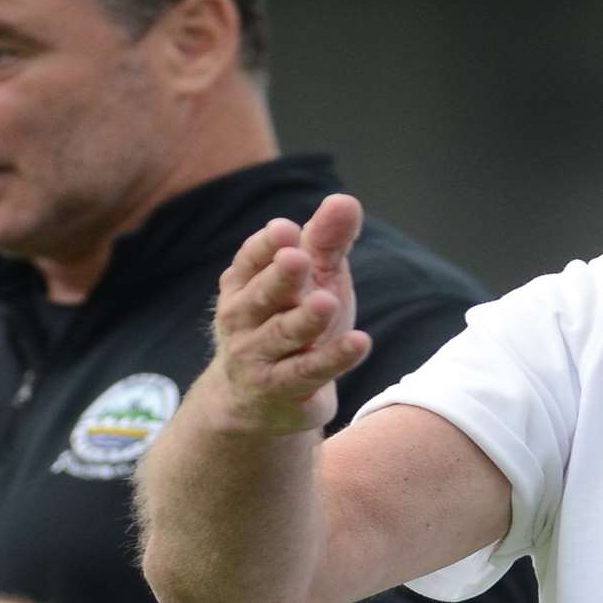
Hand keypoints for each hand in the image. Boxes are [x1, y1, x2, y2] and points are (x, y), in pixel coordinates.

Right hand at [204, 193, 373, 434]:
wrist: (259, 402)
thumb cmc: (289, 322)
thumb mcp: (312, 279)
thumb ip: (327, 242)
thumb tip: (345, 200)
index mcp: (244, 285)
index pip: (250, 261)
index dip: (266, 246)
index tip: (285, 229)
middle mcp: (243, 320)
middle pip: (262, 296)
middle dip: (280, 278)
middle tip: (298, 259)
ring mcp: (258, 358)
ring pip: (283, 334)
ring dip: (305, 319)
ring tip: (327, 302)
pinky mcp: (283, 390)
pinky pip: (309, 371)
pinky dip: (334, 358)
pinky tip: (360, 343)